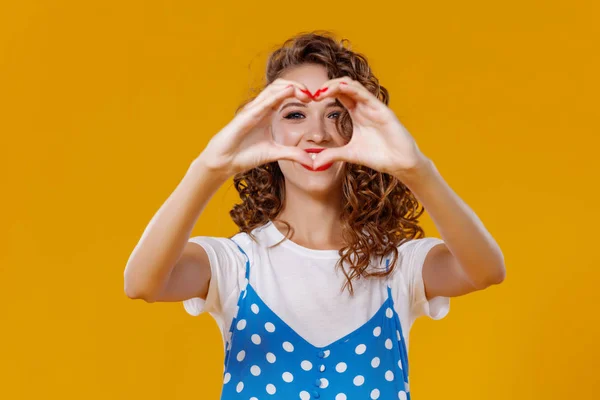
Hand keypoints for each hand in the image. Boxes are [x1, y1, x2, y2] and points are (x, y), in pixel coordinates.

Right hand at [199, 79, 315, 176]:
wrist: (225, 162)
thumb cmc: (245, 155)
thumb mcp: (275, 154)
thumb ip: (293, 154)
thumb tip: (312, 162)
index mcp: (267, 112)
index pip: (285, 93)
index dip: (300, 92)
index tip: (314, 100)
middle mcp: (260, 107)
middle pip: (280, 86)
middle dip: (298, 86)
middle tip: (312, 96)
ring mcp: (252, 110)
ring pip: (273, 88)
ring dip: (291, 87)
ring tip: (306, 94)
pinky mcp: (246, 116)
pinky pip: (263, 102)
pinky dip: (277, 95)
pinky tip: (289, 92)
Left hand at [311, 77, 429, 178]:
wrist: (400, 164)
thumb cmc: (379, 156)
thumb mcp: (350, 154)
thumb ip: (332, 155)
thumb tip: (313, 162)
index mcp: (356, 113)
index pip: (339, 95)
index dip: (324, 93)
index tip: (310, 99)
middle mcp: (364, 106)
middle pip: (344, 86)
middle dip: (327, 86)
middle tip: (312, 94)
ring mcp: (373, 106)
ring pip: (353, 86)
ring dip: (336, 85)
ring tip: (322, 91)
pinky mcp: (382, 110)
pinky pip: (365, 94)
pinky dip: (352, 89)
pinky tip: (339, 89)